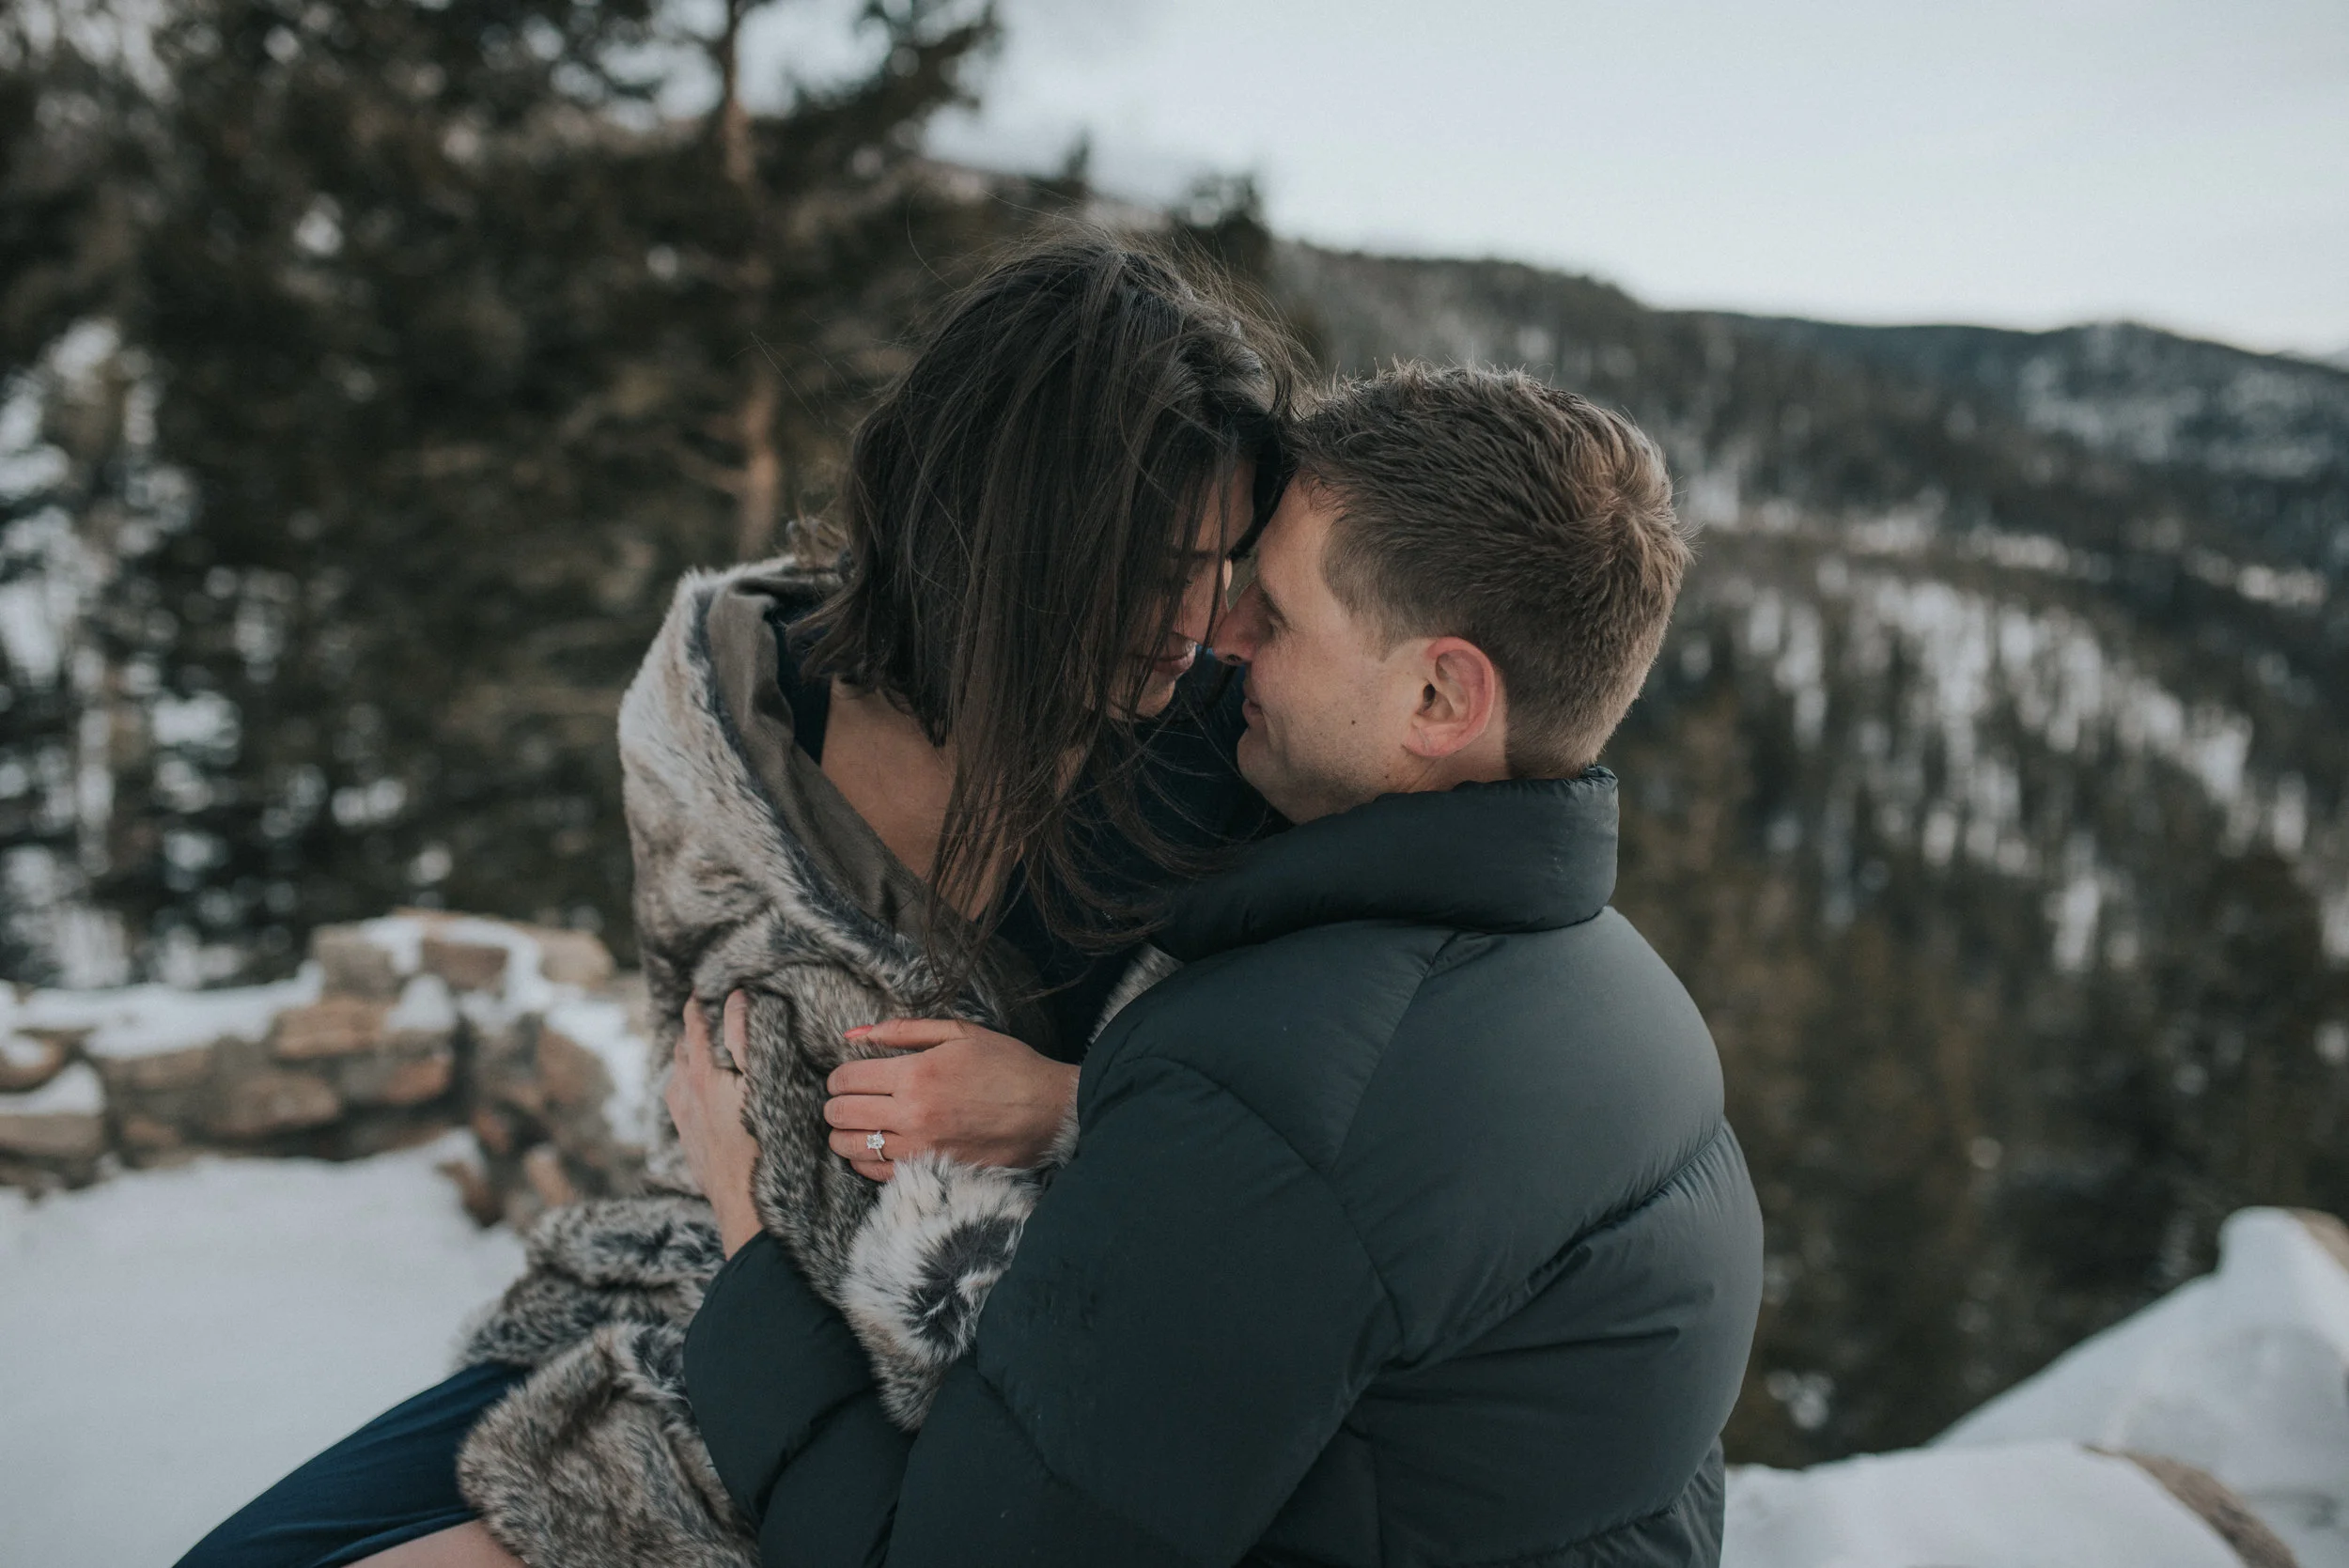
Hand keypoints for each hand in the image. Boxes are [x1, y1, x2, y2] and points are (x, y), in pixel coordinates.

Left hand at [665, 992, 762, 1256]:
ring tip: (699, 1054)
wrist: (750, 1210)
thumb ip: (747, 1038)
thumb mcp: (767, 1085)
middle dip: (689, 1032)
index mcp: (702, 1077)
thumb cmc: (768, 1146)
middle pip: (680, 1052)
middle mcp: (685, 1097)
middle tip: (702, 1017)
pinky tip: (699, 1099)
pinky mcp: (690, 1149)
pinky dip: (686, 1090)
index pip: (694, 1027)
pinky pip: (680, 1108)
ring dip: (685, 1062)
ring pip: (676, 1081)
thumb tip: (734, 998)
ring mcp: (684, 1125)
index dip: (698, 1006)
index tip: (701, 990)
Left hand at [824, 1019, 1077, 1181]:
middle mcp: (911, 1114)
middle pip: (841, 1113)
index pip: (846, 1078)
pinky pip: (874, 1173)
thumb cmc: (1007, 1066)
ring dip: (844, 1134)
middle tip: (847, 1099)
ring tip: (857, 1124)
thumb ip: (903, 1031)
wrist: (1048, 1111)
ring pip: (851, 1147)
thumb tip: (854, 1034)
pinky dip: (864, 1161)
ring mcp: (919, 1148)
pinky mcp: (930, 1173)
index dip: (839, 1076)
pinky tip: (875, 1147)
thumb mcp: (959, 1033)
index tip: (847, 1076)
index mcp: (916, 1074)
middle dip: (836, 1104)